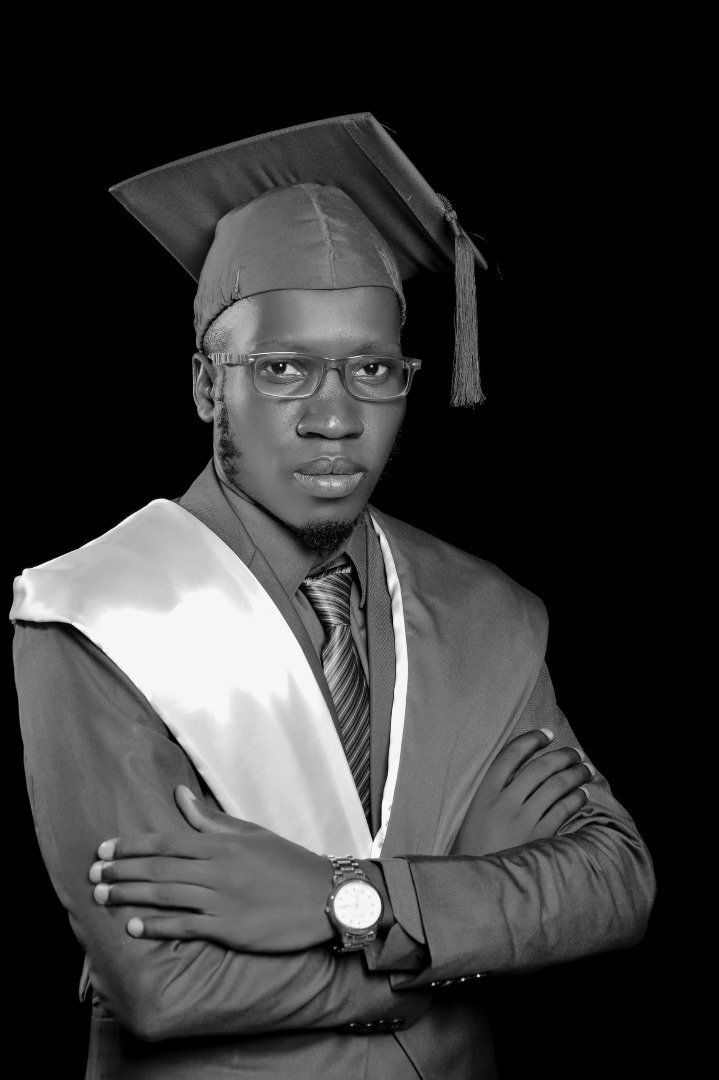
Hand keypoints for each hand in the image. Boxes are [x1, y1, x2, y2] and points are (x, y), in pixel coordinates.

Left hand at [89, 786, 335, 952]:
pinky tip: (134, 927)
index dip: (132, 846)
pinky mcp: (228, 929)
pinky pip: (185, 927)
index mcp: (221, 844)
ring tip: (102, 896)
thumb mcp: (251, 834)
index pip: (166, 841)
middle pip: (158, 870)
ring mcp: (222, 901)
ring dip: (129, 897)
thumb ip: (211, 820)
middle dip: (121, 871)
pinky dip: (157, 926)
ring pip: (166, 897)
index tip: (104, 849)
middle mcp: (217, 870)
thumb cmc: (288, 862)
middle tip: (92, 874)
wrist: (325, 896)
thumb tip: (180, 794)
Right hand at [450, 729, 594, 855]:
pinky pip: (564, 810)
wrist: (478, 884)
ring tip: (586, 769)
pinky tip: (583, 793)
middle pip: (539, 768)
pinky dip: (577, 797)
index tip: (547, 734)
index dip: (531, 740)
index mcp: (485, 793)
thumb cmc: (475, 847)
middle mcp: (505, 802)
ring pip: (556, 786)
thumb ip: (496, 792)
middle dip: (562, 755)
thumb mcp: (476, 813)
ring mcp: (523, 820)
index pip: (511, 755)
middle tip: (575, 752)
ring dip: (575, 774)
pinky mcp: (540, 837)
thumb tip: (526, 770)